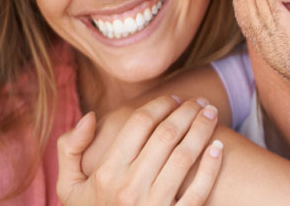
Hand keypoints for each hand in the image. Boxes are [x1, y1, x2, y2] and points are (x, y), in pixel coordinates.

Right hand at [57, 95, 223, 205]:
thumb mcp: (70, 188)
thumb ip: (70, 150)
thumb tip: (91, 117)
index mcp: (107, 174)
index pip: (140, 123)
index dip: (161, 104)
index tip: (175, 98)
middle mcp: (130, 189)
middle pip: (167, 134)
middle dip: (187, 111)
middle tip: (200, 101)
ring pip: (185, 156)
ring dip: (202, 129)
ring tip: (211, 114)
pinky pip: (199, 191)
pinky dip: (212, 166)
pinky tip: (219, 147)